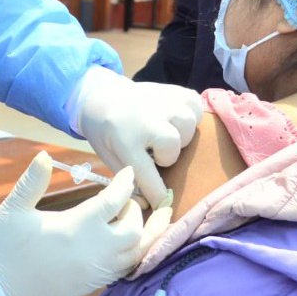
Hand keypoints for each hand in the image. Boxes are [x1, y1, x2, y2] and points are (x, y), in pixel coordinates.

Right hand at [0, 152, 169, 295]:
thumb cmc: (3, 246)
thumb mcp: (14, 208)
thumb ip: (33, 181)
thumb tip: (44, 155)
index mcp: (76, 226)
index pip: (114, 201)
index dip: (124, 184)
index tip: (127, 172)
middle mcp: (93, 251)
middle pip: (134, 230)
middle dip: (136, 212)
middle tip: (126, 200)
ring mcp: (95, 271)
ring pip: (136, 254)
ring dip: (143, 236)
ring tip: (146, 221)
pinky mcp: (91, 286)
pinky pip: (124, 271)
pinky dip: (134, 255)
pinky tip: (129, 245)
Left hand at [75, 69, 202, 206]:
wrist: (100, 95)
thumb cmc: (105, 131)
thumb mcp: (108, 157)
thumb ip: (128, 180)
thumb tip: (149, 205)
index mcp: (125, 139)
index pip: (148, 175)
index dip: (157, 195)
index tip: (163, 204)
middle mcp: (146, 119)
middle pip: (173, 147)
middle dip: (166, 156)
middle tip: (153, 152)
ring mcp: (162, 101)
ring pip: (188, 125)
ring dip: (180, 136)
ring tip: (165, 135)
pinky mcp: (173, 90)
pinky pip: (195, 105)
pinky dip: (190, 115)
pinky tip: (175, 120)